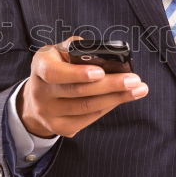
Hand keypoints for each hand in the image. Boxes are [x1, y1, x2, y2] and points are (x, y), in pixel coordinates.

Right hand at [17, 36, 148, 138]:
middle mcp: (40, 92)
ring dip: (116, 98)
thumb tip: (106, 53)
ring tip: (138, 89)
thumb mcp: (60, 51)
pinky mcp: (59, 127)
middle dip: (110, 85)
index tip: (101, 72)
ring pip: (87, 107)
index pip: (54, 72)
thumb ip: (78, 48)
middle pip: (78, 92)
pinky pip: (88, 119)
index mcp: (40, 66)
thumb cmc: (57, 66)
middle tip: (134, 80)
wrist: (37, 97)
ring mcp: (48, 113)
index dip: (77, 73)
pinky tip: (121, 98)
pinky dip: (107, 107)